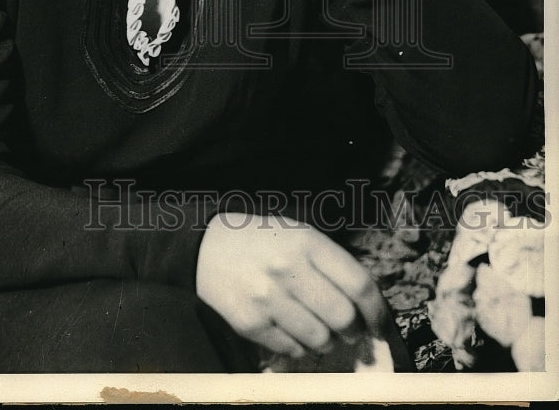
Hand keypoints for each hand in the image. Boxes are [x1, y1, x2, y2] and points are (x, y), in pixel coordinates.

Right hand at [196, 212, 391, 359]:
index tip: (379, 322)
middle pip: (343, 316)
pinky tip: (292, 330)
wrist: (205, 246)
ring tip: (317, 329)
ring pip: (320, 339)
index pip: (358, 283)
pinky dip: (299, 347)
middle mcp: (287, 268)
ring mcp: (267, 297)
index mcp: (306, 241)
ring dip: (326, 340)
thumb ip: (331, 263)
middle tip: (349, 330)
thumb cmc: (261, 241)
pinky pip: (292, 350)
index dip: (377, 310)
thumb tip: (368, 304)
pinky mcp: (249, 322)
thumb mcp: (297, 233)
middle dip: (353, 329)